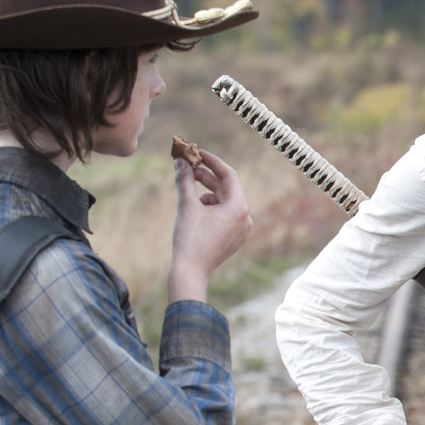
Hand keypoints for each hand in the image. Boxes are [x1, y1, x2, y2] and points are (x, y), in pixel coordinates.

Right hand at [168, 149, 251, 303]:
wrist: (191, 272)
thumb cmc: (189, 239)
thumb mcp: (186, 205)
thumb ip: (184, 180)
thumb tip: (180, 161)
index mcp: (238, 208)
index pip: (229, 175)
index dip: (212, 162)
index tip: (198, 153)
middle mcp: (245, 218)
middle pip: (226, 189)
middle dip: (205, 177)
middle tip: (187, 167)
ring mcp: (241, 230)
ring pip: (223, 202)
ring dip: (205, 194)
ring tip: (187, 195)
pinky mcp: (233, 238)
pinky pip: (224, 216)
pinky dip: (210, 208)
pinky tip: (194, 213)